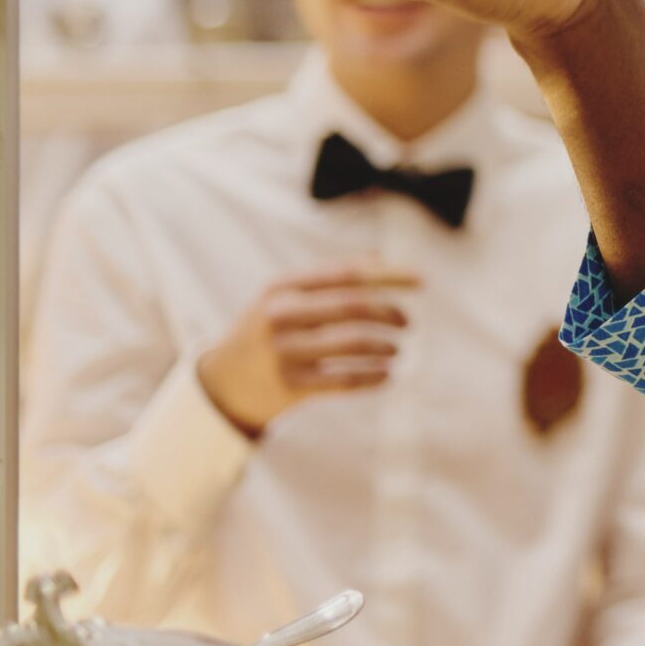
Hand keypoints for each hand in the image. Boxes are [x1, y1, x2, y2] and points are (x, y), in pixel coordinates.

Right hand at [195, 269, 417, 437]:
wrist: (222, 384)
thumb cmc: (267, 330)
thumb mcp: (284, 296)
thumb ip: (329, 276)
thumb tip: (381, 257)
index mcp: (281, 287)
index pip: (347, 273)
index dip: (390, 274)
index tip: (422, 280)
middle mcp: (278, 316)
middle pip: (354, 306)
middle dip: (390, 312)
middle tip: (407, 322)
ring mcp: (283, 353)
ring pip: (354, 343)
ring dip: (386, 346)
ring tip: (396, 349)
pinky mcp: (290, 388)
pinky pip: (346, 380)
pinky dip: (375, 376)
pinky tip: (387, 374)